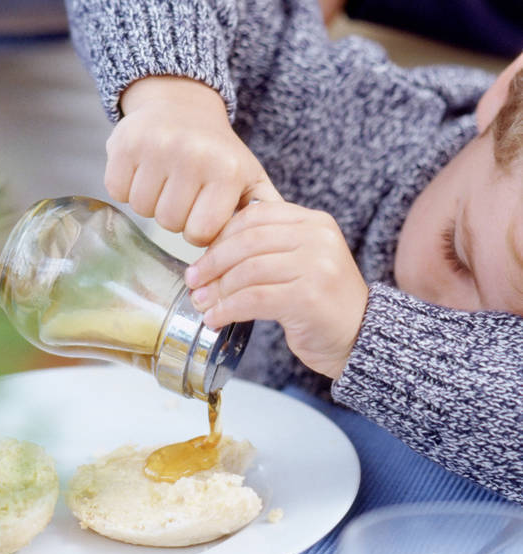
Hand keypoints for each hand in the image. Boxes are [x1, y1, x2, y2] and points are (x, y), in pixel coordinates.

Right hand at [105, 76, 279, 246]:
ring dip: (150, 202)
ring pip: (142, 209)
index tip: (202, 210)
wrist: (182, 103)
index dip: (197, 229)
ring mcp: (156, 146)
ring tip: (164, 179)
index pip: (198, 234)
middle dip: (174, 215)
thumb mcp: (248, 178)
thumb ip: (264, 214)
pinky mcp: (125, 141)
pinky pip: (117, 190)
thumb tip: (280, 248)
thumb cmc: (217, 153)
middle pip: (168, 224)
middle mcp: (192, 155)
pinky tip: (143, 170)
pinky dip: (126, 187)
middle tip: (182, 190)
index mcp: (225, 170)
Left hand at [184, 201, 367, 379]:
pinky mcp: (308, 298)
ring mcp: (316, 267)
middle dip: (213, 263)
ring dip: (217, 290)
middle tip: (193, 281)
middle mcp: (318, 238)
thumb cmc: (323, 304)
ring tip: (202, 304)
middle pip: (248, 241)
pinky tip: (216, 319)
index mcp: (314, 222)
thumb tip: (212, 251)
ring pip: (248, 271)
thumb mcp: (302, 263)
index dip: (221, 236)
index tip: (202, 258)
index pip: (255, 216)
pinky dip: (228, 309)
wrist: (359, 338)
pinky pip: (254, 299)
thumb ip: (270, 248)